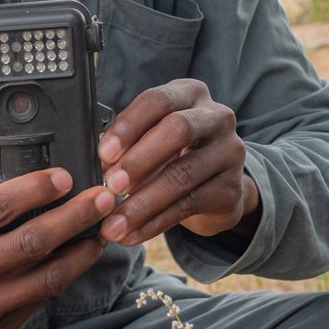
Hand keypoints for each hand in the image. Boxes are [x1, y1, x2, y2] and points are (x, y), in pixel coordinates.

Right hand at [0, 153, 115, 328]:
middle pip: (27, 244)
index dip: (32, 190)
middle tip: (101, 195)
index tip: (63, 175)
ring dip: (80, 249)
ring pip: (42, 278)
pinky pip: (38, 300)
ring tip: (104, 225)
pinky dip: (67, 275)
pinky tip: (82, 254)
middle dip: (72, 216)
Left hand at [97, 78, 259, 245]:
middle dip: (140, 160)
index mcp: (190, 93)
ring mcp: (230, 153)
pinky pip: (188, 206)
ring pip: (182, 176)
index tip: (104, 154)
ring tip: (113, 224)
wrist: (215, 185)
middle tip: (111, 186)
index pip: (158, 100)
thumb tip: (97, 160)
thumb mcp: (152, 135)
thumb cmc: (172, 151)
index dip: (129, 125)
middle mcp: (217, 117)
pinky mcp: (231, 189)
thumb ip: (127, 141)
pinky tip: (132, 234)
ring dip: (142, 203)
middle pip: (178, 130)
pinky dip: (154, 223)